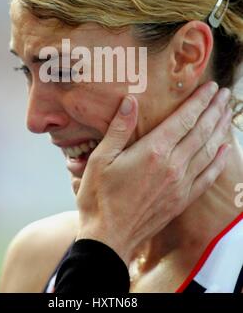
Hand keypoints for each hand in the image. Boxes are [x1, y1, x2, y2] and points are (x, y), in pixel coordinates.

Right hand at [75, 81, 232, 266]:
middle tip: (226, 95)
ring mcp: (180, 184)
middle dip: (215, 110)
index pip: (184, 120)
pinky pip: (207, 177)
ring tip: (228, 113)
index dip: (199, 102)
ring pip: (208, 151)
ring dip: (220, 130)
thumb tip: (130, 100)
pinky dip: (218, 161)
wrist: (108, 239)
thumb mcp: (101, 158)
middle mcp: (172, 166)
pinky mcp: (182, 200)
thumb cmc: (99, 197)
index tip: (211, 88)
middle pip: (201, 132)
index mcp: (152, 151)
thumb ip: (119, 128)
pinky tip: (226, 150)